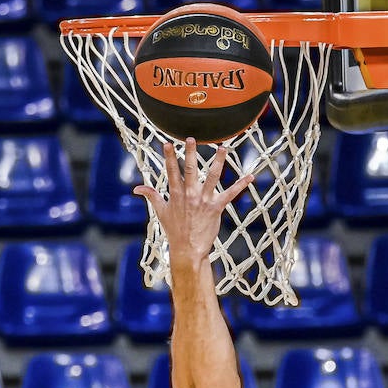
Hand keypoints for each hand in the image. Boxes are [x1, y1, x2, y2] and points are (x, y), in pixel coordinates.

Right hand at [133, 139, 252, 261]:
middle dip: (190, 153)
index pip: (171, 172)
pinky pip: (230, 194)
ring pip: (212, 177)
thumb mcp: (161, 212)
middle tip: (192, 138)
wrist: (187, 249)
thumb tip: (137, 188)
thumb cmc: (174, 230)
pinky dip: (241, 185)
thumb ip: (151, 196)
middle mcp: (190, 195)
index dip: (168, 157)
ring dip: (218, 161)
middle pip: (190, 170)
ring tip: (223, 147)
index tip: (167, 143)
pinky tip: (250, 177)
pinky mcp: (216, 208)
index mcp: (176, 195)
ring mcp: (204, 200)